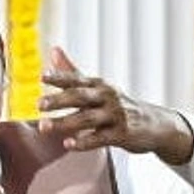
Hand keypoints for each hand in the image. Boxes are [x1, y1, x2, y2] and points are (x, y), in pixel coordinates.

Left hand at [37, 46, 193, 164]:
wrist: (154, 123)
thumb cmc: (117, 105)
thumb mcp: (97, 86)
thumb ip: (72, 72)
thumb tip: (53, 50)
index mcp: (98, 85)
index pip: (76, 79)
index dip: (60, 77)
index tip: (42, 77)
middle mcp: (107, 97)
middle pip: (80, 96)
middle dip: (59, 100)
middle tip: (39, 104)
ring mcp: (115, 115)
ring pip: (87, 118)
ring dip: (64, 122)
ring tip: (43, 126)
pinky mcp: (122, 134)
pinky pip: (100, 138)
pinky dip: (83, 141)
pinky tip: (68, 144)